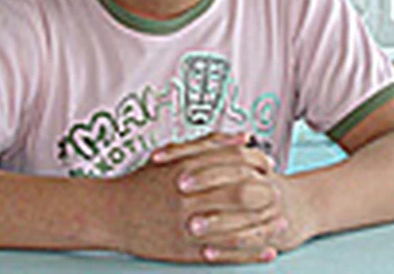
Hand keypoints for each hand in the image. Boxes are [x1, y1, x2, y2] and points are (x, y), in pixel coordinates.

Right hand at [110, 133, 285, 263]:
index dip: (255, 162)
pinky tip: (267, 251)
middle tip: (279, 192)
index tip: (268, 164)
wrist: (111, 213)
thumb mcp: (172, 156)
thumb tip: (244, 138)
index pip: (231, 163)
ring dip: (263, 227)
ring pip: (236, 228)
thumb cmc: (143, 181)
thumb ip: (208, 144)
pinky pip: (224, 254)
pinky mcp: (186, 251)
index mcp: (187, 170)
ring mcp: (188, 226)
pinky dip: (249, 254)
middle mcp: (189, 198)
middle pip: (239, 194)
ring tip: (281, 223)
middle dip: (264, 193)